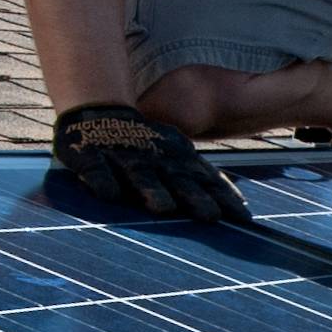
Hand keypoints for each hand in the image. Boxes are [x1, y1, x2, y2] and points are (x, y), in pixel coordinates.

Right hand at [50, 103, 251, 224]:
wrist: (98, 113)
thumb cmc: (144, 146)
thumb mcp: (175, 158)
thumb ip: (201, 181)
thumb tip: (242, 212)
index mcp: (177, 159)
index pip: (205, 179)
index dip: (222, 197)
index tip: (242, 218)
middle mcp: (154, 158)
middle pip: (177, 179)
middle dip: (194, 197)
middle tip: (211, 217)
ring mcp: (121, 155)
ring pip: (139, 174)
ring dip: (152, 191)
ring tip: (164, 209)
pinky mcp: (89, 156)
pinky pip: (95, 169)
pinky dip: (101, 180)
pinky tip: (109, 195)